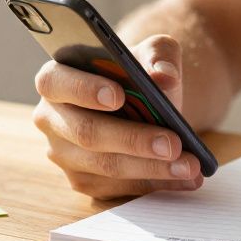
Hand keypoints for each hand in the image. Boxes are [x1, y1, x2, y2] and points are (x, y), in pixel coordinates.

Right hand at [32, 34, 203, 198]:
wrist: (145, 103)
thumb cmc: (140, 73)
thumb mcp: (153, 52)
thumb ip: (158, 55)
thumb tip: (164, 76)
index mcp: (56, 77)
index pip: (56, 82)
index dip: (83, 89)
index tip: (117, 96)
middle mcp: (51, 118)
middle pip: (86, 132)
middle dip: (133, 140)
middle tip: (173, 144)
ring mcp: (63, 153)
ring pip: (105, 165)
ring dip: (151, 168)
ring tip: (190, 165)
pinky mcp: (83, 180)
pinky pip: (117, 187)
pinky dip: (154, 183)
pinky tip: (184, 179)